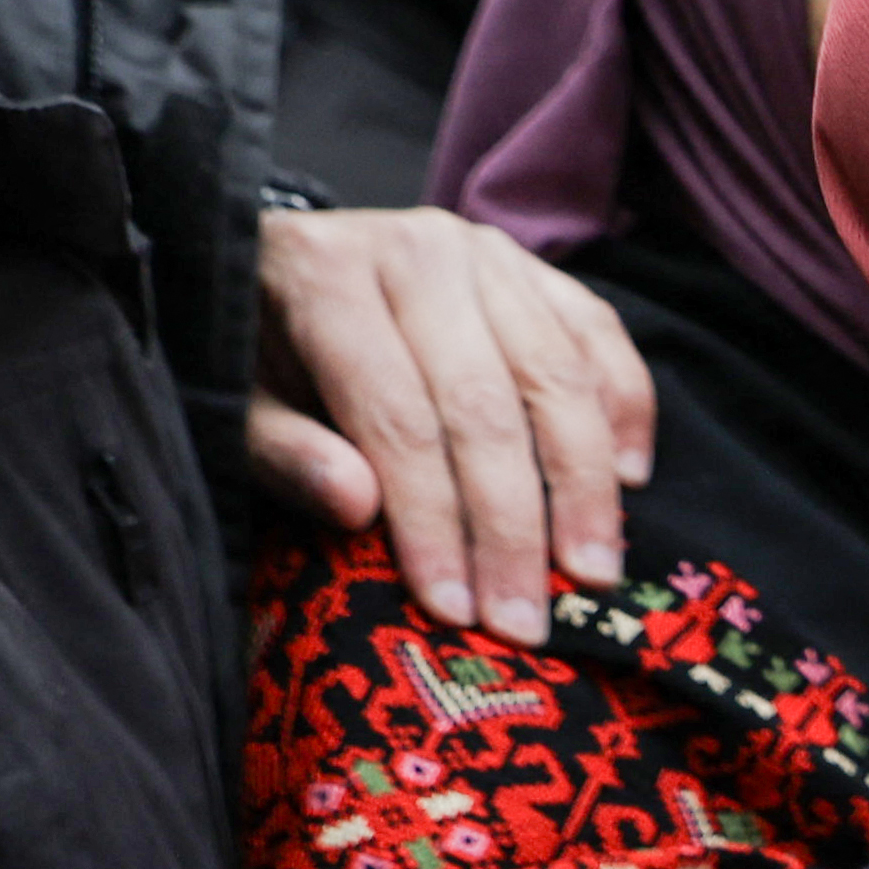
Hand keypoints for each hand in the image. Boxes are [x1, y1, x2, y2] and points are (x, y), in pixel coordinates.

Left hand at [247, 208, 658, 641]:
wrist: (285, 269)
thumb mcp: (239, 405)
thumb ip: (283, 453)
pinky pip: (603, 338)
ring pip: (559, 378)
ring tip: (591, 571)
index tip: (453, 608)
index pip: (398, 417)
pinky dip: (626, 411)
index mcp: (326, 274)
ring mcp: (488, 253)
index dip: (432, 521)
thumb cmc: (262, 354)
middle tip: (525, 619)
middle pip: (487, 406)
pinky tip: (628, 480)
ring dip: (584, 487)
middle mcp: (419, 249)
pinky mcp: (538, 268)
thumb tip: (357, 504)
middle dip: (511, 526)